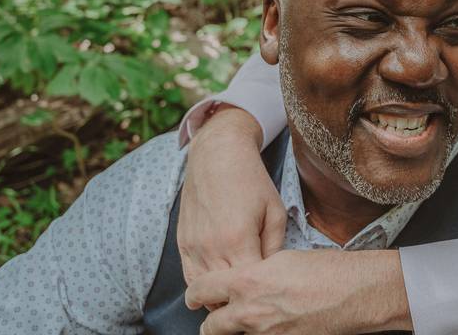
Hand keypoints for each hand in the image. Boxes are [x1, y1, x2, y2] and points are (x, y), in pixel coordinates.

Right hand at [178, 105, 286, 285]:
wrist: (217, 155)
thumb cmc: (251, 181)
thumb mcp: (275, 211)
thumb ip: (275, 247)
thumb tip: (272, 274)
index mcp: (238, 241)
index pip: (248, 287)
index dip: (260, 295)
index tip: (271, 297)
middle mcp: (211, 248)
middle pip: (224, 294)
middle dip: (241, 300)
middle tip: (256, 301)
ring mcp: (193, 247)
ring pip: (203, 291)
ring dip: (220, 298)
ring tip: (238, 297)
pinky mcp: (182, 243)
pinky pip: (190, 277)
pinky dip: (203, 286)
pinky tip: (218, 285)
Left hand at [185, 249, 411, 334]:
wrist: (355, 293)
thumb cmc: (326, 269)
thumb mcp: (284, 258)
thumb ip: (257, 270)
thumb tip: (246, 276)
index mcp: (248, 280)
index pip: (202, 290)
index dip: (195, 293)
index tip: (195, 295)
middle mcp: (250, 311)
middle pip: (211, 326)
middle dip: (211, 322)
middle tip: (214, 317)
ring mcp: (265, 334)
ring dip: (236, 330)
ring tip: (245, 323)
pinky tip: (270, 326)